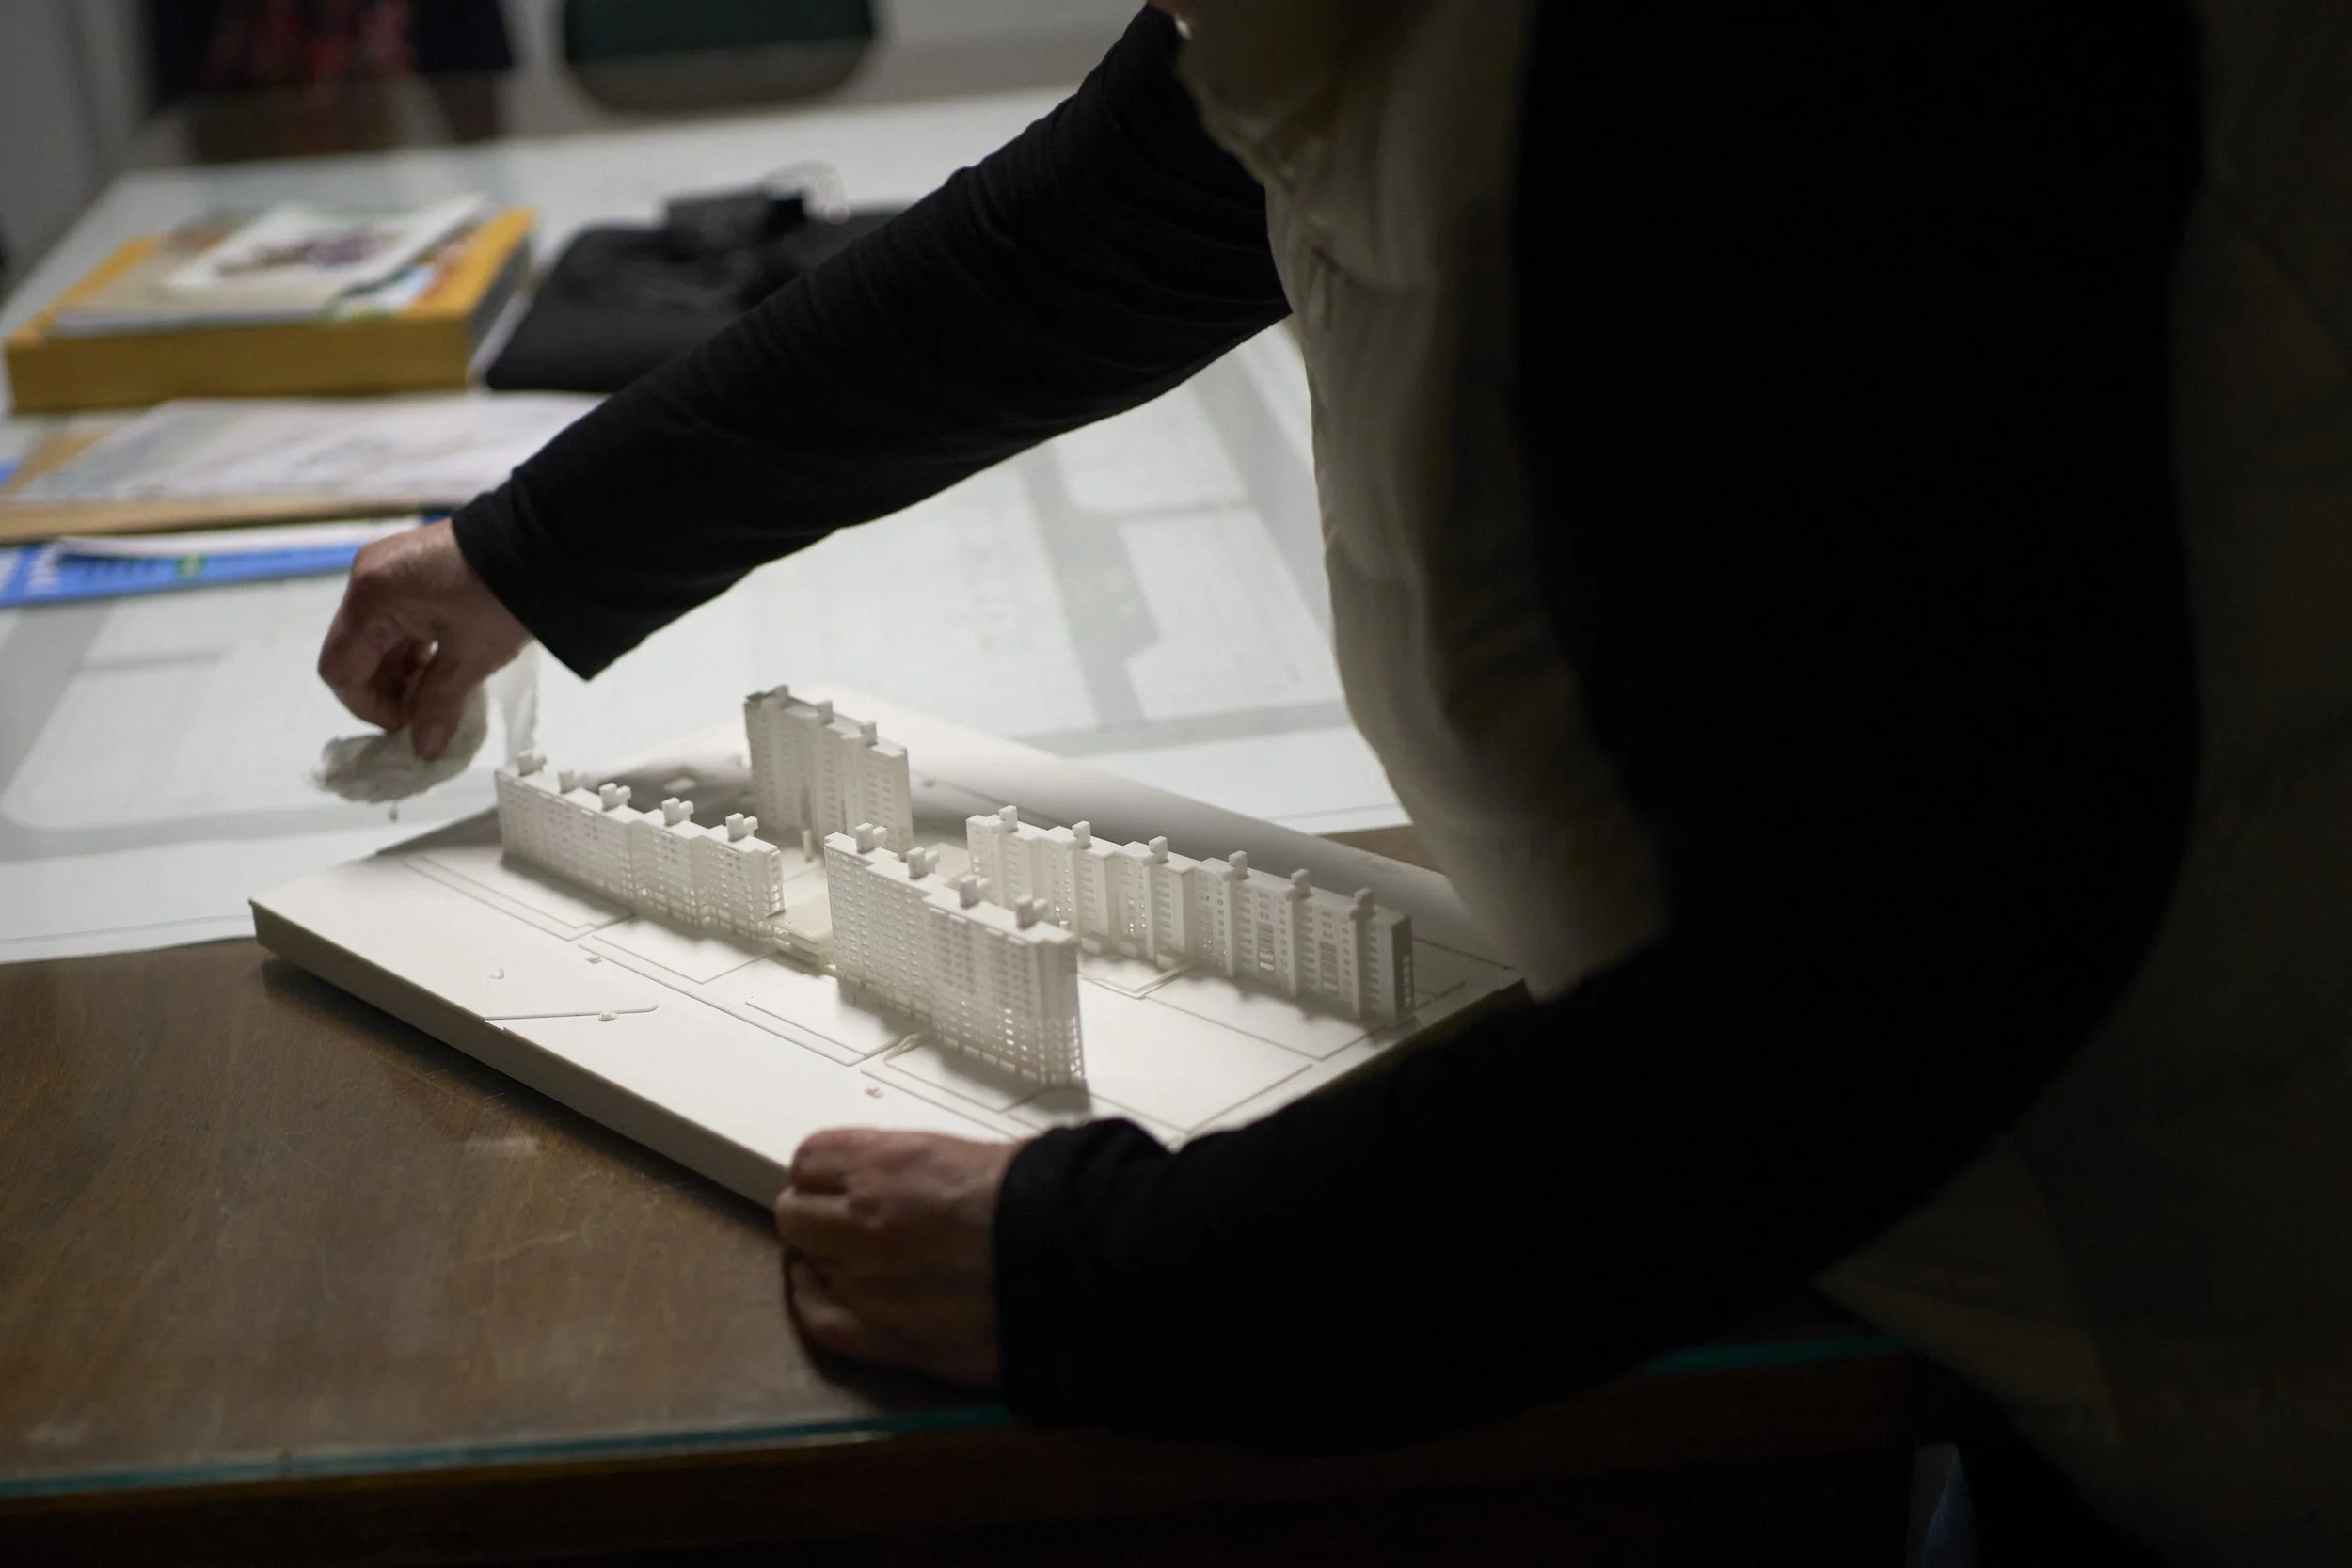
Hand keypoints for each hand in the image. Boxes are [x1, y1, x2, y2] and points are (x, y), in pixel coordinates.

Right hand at [317, 519, 529, 758]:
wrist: (546, 538)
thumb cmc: (502, 599)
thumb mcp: (470, 657)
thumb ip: (438, 704)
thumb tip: (422, 751)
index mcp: (370, 598)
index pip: (340, 669)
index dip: (368, 707)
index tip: (408, 726)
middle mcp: (368, 579)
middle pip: (356, 653)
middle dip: (388, 691)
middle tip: (428, 716)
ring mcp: (390, 570)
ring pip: (379, 638)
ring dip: (405, 673)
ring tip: (442, 696)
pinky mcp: (413, 569)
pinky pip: (399, 620)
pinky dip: (416, 649)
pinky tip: (446, 667)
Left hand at [774, 1129, 1019, 1388]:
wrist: (1074, 1265)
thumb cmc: (1045, 1202)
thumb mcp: (982, 1153)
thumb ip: (931, 1167)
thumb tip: (928, 1178)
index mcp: (888, 1163)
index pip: (812, 1159)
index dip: (827, 1171)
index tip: (840, 1180)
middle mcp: (863, 1219)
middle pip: (796, 1213)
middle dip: (818, 1214)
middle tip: (846, 1221)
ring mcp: (865, 1281)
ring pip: (805, 1262)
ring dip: (825, 1258)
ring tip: (854, 1260)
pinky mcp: (881, 1335)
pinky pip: (818, 1318)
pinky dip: (817, 1302)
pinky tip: (831, 1294)